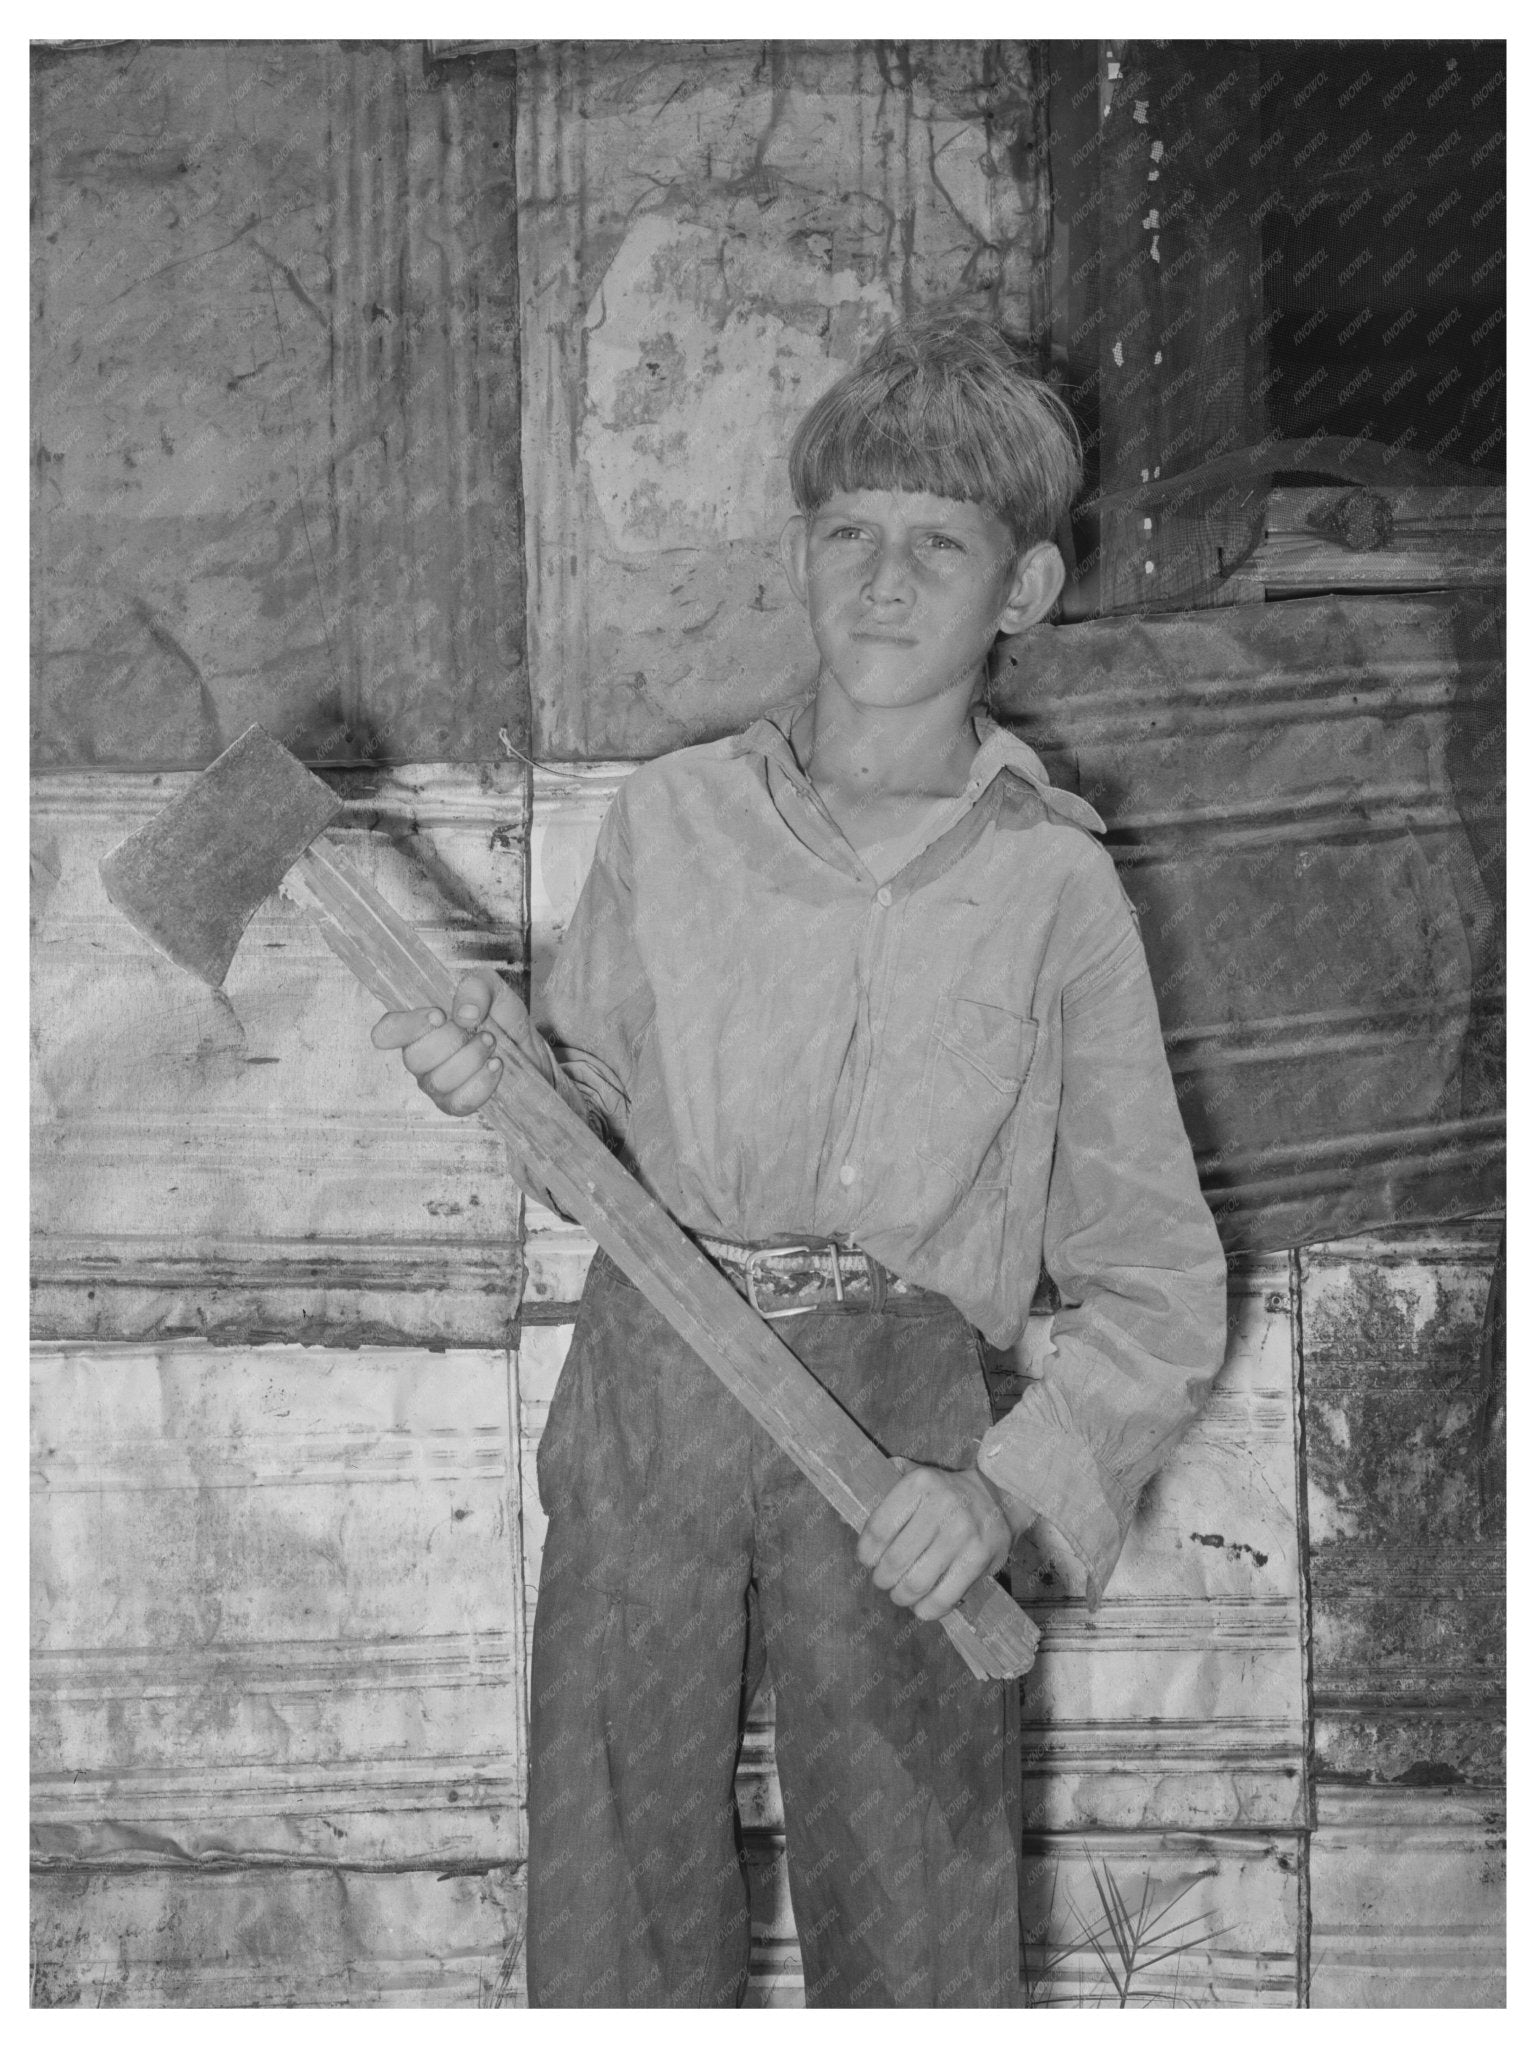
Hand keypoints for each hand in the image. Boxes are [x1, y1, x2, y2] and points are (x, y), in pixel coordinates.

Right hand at [370, 967, 539, 1116]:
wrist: (527, 1049)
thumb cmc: (501, 1017)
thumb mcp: (493, 988)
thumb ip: (476, 987)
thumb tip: (464, 1013)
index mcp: (419, 1025)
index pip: (388, 1030)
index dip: (407, 1026)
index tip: (438, 1015)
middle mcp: (419, 1056)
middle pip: (414, 1058)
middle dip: (452, 1041)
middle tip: (478, 1028)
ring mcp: (434, 1084)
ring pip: (438, 1081)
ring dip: (471, 1058)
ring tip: (491, 1043)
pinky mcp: (453, 1104)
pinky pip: (459, 1101)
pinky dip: (482, 1082)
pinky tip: (496, 1065)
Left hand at [856, 1458, 1018, 1620]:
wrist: (1000, 1498)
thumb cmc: (948, 1493)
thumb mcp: (921, 1475)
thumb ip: (891, 1480)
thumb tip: (861, 1487)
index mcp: (920, 1484)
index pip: (879, 1528)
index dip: (867, 1552)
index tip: (867, 1560)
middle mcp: (941, 1506)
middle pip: (895, 1560)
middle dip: (882, 1579)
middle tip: (883, 1581)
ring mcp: (962, 1534)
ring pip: (916, 1582)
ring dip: (901, 1596)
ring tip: (900, 1594)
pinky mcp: (978, 1560)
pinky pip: (944, 1597)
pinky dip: (927, 1609)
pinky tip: (922, 1606)